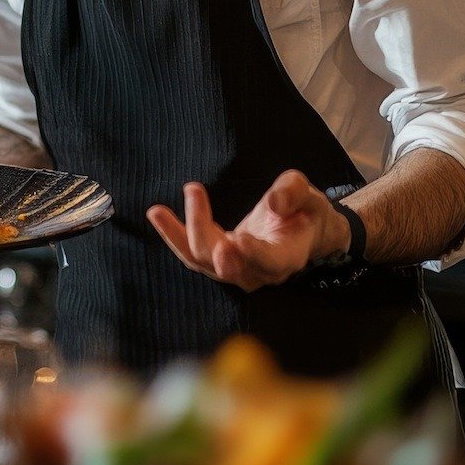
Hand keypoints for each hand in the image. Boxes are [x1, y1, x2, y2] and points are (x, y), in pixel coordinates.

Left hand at [146, 171, 351, 292]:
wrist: (302, 229)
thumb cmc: (305, 210)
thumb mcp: (309, 194)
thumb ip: (293, 193)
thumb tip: (273, 202)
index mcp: (287, 256)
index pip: (270, 263)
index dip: (255, 255)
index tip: (238, 238)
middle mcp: (260, 271)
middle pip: (227, 264)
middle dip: (206, 232)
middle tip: (194, 192)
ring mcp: (236, 270)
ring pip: (202, 262)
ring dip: (178, 235)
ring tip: (157, 211)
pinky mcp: (219, 261)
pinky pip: (192, 254)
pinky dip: (173, 235)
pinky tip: (156, 213)